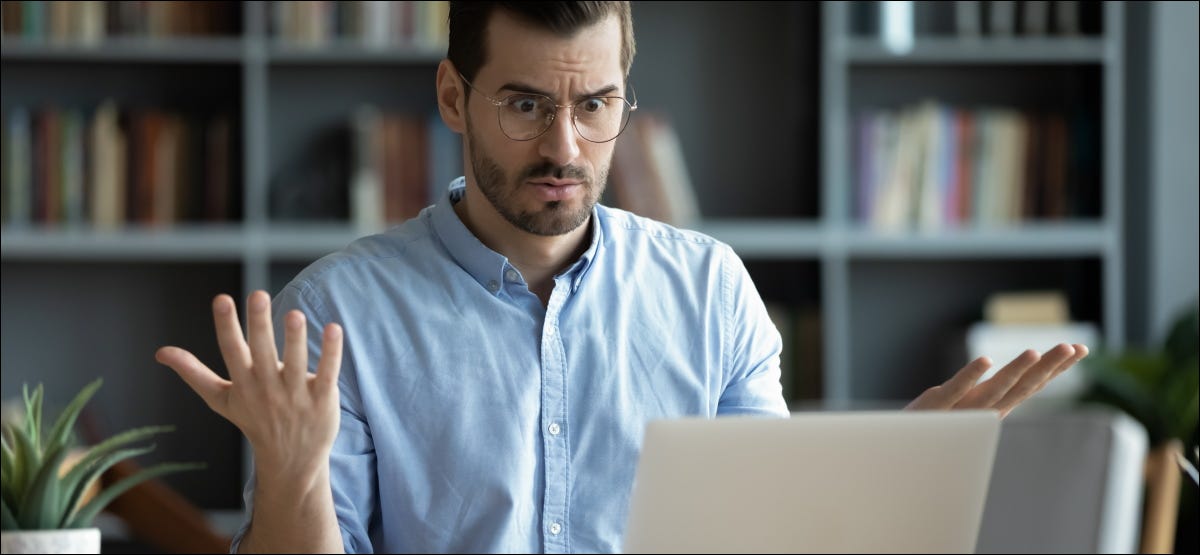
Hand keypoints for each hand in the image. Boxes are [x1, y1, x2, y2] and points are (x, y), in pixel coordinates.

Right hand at [156, 291, 342, 473]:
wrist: (290, 462)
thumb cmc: (254, 421)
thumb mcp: (220, 400)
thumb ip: (193, 373)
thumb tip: (160, 352)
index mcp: (243, 383)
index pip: (231, 350)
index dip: (226, 325)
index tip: (222, 299)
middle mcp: (267, 387)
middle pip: (262, 352)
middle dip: (258, 324)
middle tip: (257, 295)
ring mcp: (295, 395)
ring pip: (295, 362)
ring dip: (294, 338)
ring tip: (295, 314)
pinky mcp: (322, 399)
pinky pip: (327, 373)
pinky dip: (330, 353)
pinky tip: (334, 329)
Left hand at [905, 343, 1087, 417]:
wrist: (897, 450)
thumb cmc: (933, 427)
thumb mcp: (967, 408)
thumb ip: (989, 394)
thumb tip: (1014, 378)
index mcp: (993, 407)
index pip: (1031, 385)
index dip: (1055, 368)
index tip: (1081, 349)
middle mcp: (983, 409)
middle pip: (1021, 386)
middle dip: (1049, 367)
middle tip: (1072, 347)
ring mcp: (960, 409)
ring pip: (994, 390)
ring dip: (1016, 371)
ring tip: (1035, 351)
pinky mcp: (935, 405)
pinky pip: (955, 390)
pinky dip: (970, 376)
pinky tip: (985, 360)